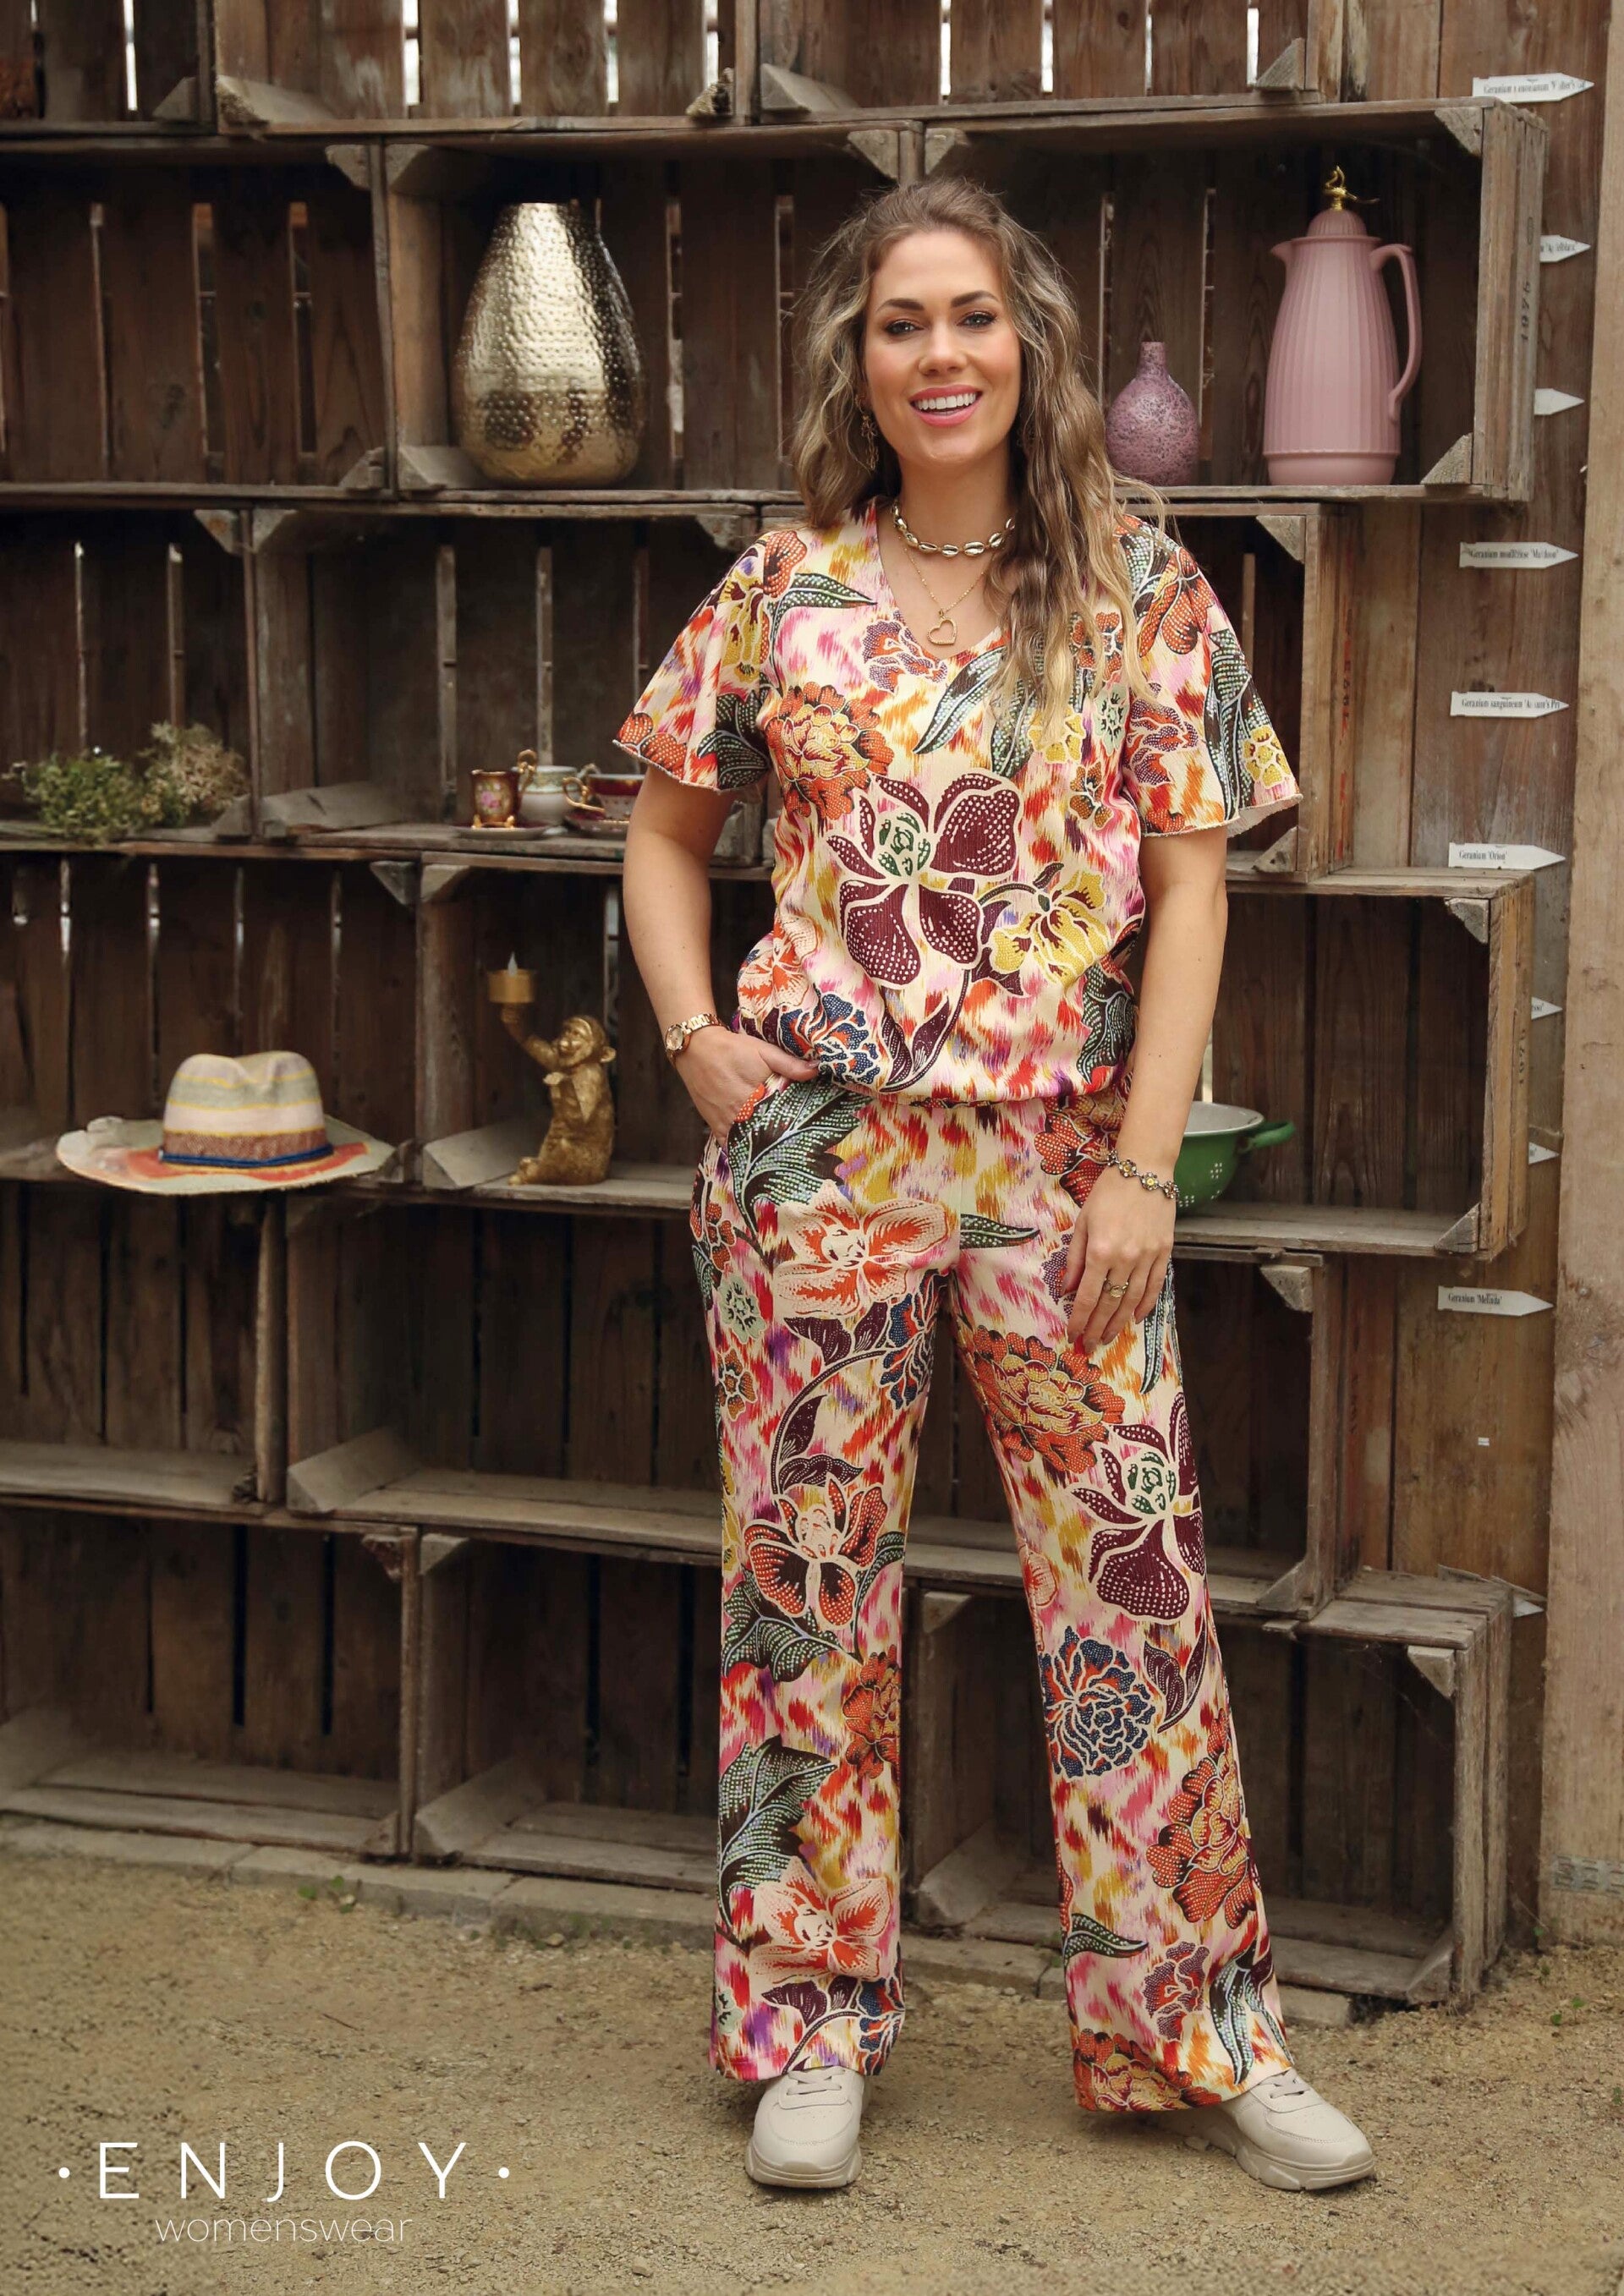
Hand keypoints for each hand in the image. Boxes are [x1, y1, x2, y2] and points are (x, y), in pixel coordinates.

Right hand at [678, 1025, 818, 1139]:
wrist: (696, 1049)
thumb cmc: (732, 1049)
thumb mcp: (763, 1050)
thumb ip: (789, 1064)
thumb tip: (816, 1071)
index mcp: (757, 1095)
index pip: (783, 1118)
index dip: (796, 1126)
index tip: (809, 1132)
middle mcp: (741, 1112)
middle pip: (767, 1134)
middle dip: (782, 1139)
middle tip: (799, 1145)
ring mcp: (727, 1121)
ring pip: (750, 1143)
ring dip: (763, 1147)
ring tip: (780, 1151)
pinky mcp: (714, 1125)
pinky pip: (730, 1146)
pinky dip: (741, 1151)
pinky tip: (754, 1155)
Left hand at [1060, 1163, 1174, 1352]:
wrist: (1145, 1171)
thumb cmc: (1108, 1193)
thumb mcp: (1082, 1222)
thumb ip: (1074, 1258)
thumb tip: (1067, 1290)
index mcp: (1100, 1250)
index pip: (1088, 1296)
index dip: (1080, 1319)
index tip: (1073, 1335)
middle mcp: (1124, 1259)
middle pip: (1110, 1304)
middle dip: (1098, 1328)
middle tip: (1089, 1346)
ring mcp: (1147, 1257)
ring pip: (1132, 1300)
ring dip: (1119, 1323)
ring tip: (1108, 1338)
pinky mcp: (1164, 1253)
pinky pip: (1154, 1287)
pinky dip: (1145, 1305)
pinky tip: (1135, 1318)